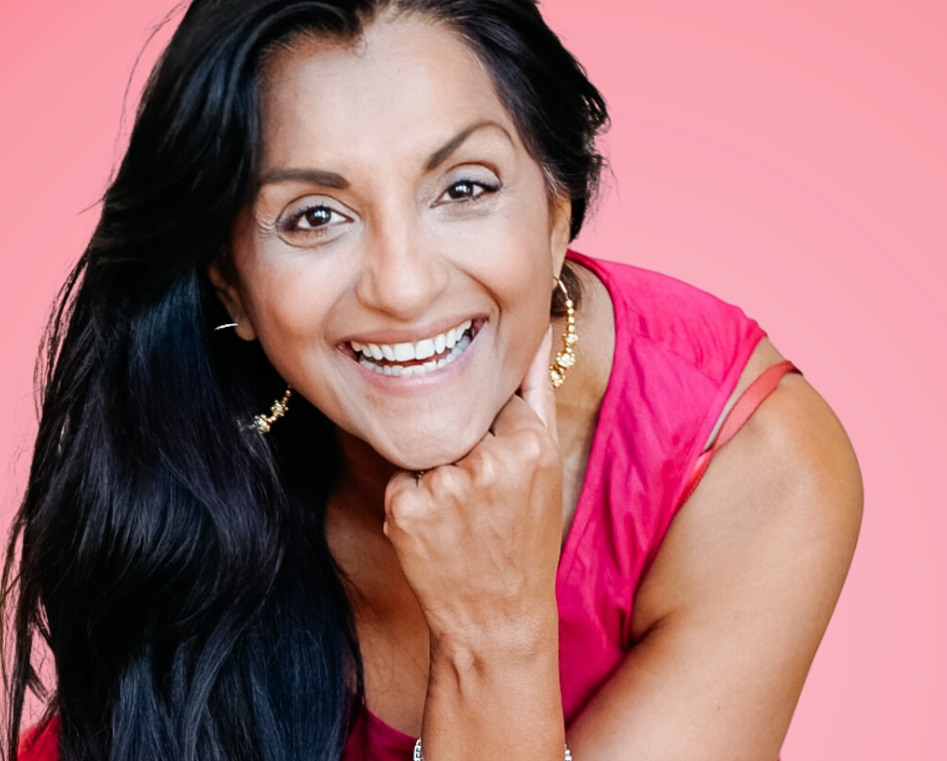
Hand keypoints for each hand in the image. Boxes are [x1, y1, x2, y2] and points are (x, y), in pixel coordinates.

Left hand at [383, 329, 563, 653]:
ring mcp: (443, 487)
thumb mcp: (546, 464)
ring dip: (435, 472)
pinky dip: (410, 498)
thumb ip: (534, 391)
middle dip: (462, 447)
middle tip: (480, 500)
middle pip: (458, 419)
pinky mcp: (404, 509)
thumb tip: (533, 329)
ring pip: (425, 446)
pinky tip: (434, 529)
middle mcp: (487, 462)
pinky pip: (400, 477)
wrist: (496, 617)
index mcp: (530, 444)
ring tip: (460, 516)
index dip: (493, 432)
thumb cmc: (524, 536)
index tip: (503, 473)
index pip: (493, 401)